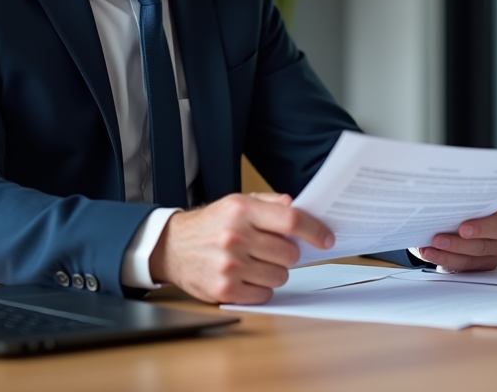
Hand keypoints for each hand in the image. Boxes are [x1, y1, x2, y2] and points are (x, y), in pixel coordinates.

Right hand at [148, 192, 333, 303]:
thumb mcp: (236, 202)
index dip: (314, 231)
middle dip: (288, 253)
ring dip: (274, 271)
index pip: (290, 221)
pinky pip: (263, 295)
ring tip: (255, 262)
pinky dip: (261, 288)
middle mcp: (235, 238)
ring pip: (279, 276)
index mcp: (241, 211)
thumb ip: (269, 203)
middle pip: (289, 253)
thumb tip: (296, 207)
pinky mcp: (224, 290)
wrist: (171, 247)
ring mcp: (229, 266)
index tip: (326, 238)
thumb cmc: (209, 225)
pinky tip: (246, 276)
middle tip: (272, 249)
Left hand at [415, 204, 496, 271]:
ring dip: (447, 257)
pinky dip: (446, 262)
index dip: (481, 229)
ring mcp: (495, 256)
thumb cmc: (490, 205)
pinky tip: (432, 255)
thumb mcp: (488, 198)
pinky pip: (464, 268)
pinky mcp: (483, 266)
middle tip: (437, 240)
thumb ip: (475, 200)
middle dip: (457, 245)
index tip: (462, 229)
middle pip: (482, 247)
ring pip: (471, 262)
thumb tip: (445, 198)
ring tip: (428, 251)